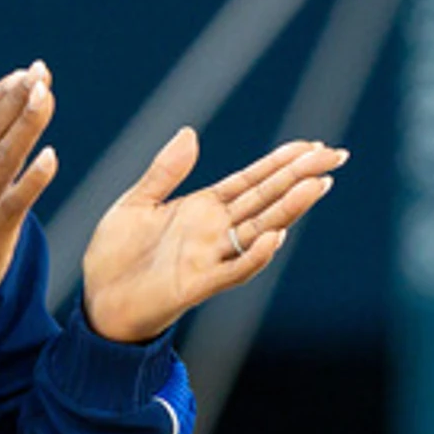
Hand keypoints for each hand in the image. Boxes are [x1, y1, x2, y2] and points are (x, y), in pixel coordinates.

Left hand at [81, 131, 348, 344]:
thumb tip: (190, 133)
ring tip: (318, 185)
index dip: (282, 162)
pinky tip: (276, 237)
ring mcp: (210, 257)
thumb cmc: (115, 255)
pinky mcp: (197, 284)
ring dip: (290, 209)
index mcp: (203, 208)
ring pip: (260, 230)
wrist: (97, 300)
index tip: (313, 145)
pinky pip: (234, 271)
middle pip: (267, 199)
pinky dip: (256, 256)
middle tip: (336, 155)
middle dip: (301, 177)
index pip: (253, 180)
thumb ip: (165, 172)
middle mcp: (215, 231)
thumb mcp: (136, 203)